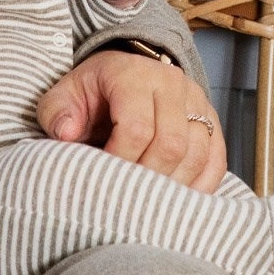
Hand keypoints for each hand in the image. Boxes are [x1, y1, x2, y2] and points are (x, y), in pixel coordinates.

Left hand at [36, 50, 226, 194]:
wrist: (125, 72)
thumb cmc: (93, 90)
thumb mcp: (64, 94)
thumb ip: (57, 113)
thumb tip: (67, 135)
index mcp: (133, 75)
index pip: (137, 127)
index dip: (120, 161)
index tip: (103, 179)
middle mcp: (171, 84)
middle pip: (171, 144)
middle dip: (147, 178)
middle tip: (127, 196)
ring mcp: (197, 101)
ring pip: (197, 153)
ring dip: (174, 186)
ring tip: (148, 202)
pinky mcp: (211, 120)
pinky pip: (215, 159)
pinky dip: (201, 185)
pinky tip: (178, 200)